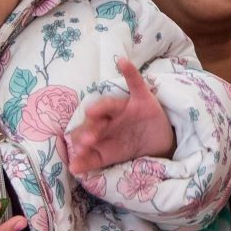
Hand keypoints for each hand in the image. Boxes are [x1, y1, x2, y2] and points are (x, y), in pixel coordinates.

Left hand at [67, 59, 173, 174]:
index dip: (83, 141)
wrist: (158, 143)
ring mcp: (125, 108)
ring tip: (91, 111)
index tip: (78, 151)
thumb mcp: (111, 155)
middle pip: (96, 121)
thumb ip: (91, 161)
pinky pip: (135, 83)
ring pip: (110, 105)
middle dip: (91, 129)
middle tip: (85, 140)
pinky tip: (122, 62)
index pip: (87, 133)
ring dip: (101, 108)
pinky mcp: (142, 100)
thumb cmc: (129, 145)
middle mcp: (109, 118)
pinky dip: (129, 72)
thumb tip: (72, 169)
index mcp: (100, 131)